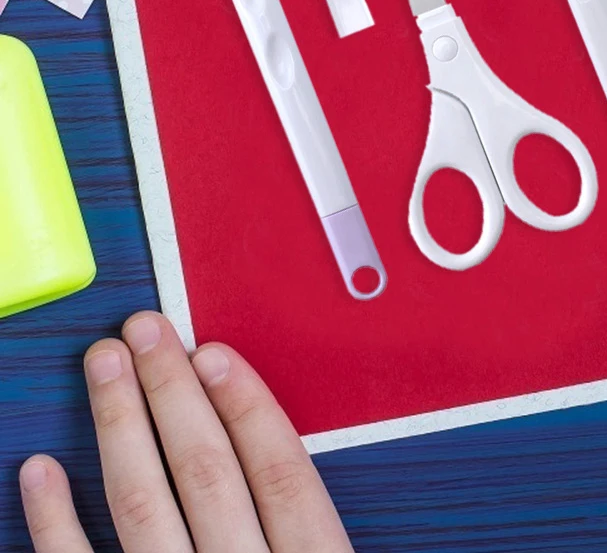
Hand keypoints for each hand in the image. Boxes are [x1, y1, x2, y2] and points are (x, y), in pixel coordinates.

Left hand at [19, 312, 352, 551]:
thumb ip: (310, 537)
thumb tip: (280, 462)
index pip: (282, 473)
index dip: (248, 405)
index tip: (214, 353)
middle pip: (207, 473)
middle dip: (173, 393)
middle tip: (146, 330)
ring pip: (142, 508)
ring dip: (118, 427)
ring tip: (102, 366)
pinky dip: (53, 525)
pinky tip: (39, 473)